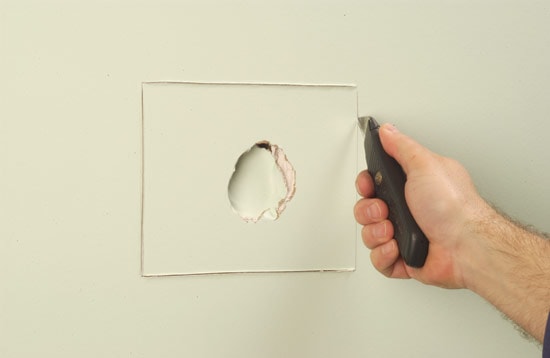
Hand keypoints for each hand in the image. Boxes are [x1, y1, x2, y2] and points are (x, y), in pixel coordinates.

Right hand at [354, 124, 490, 288]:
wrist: (468, 246)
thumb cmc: (453, 206)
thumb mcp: (425, 165)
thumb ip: (401, 147)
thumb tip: (387, 131)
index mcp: (412, 186)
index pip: (375, 183)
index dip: (366, 185)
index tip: (369, 186)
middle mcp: (408, 210)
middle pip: (367, 209)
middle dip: (369, 211)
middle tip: (384, 210)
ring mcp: (405, 235)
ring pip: (370, 235)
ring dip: (376, 234)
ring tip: (393, 231)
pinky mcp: (405, 259)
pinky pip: (379, 260)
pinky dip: (384, 255)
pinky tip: (397, 248)